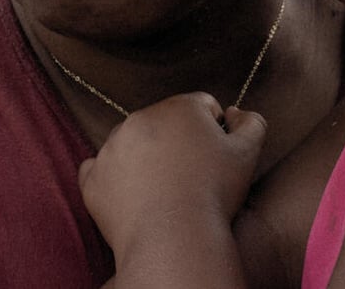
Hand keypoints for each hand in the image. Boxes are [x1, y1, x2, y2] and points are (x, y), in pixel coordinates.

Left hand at [79, 92, 265, 253]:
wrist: (174, 238)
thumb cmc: (214, 194)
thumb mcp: (249, 152)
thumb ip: (251, 122)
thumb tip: (235, 114)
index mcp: (180, 107)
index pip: (202, 106)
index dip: (214, 131)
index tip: (215, 158)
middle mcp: (141, 118)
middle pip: (166, 123)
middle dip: (178, 143)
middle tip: (192, 177)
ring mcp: (112, 147)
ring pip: (133, 144)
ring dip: (147, 159)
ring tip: (165, 191)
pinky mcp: (93, 177)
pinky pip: (100, 169)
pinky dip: (115, 179)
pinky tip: (134, 195)